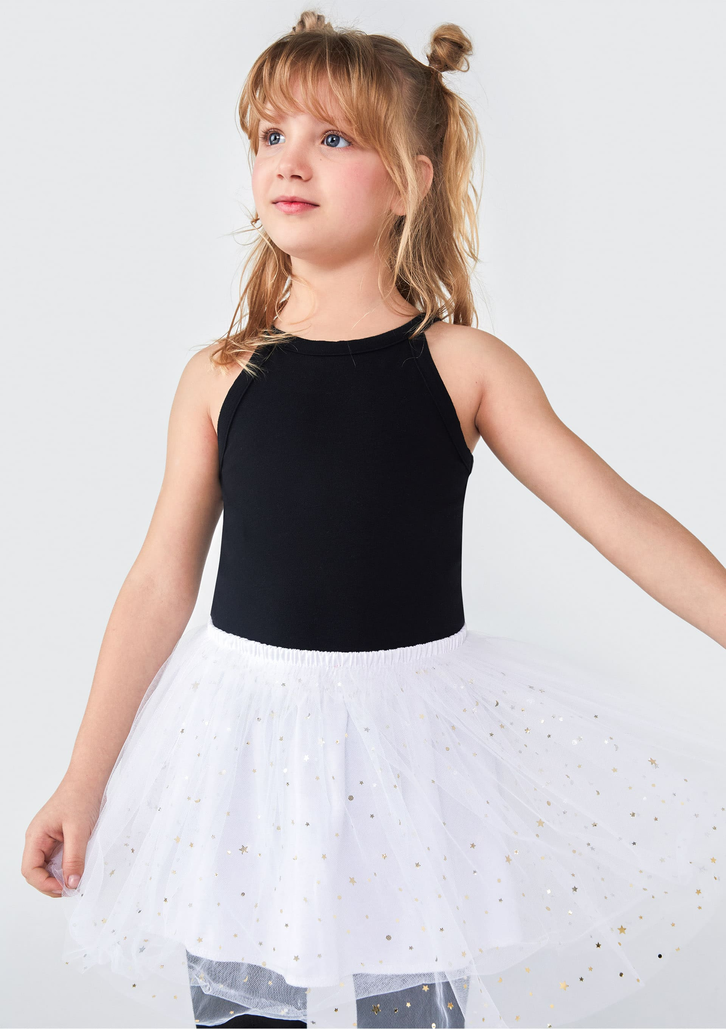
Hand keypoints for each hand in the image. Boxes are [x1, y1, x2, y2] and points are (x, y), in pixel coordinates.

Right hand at [22, 779, 101, 897]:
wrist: (89, 779)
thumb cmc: (81, 797)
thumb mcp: (79, 831)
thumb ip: (74, 858)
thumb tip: (71, 884)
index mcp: (36, 836)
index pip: (30, 870)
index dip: (44, 884)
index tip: (64, 889)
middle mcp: (38, 840)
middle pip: (36, 872)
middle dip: (51, 884)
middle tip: (72, 889)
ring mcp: (48, 840)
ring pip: (48, 867)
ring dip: (59, 877)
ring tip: (76, 882)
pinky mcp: (59, 838)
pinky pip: (58, 859)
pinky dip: (66, 867)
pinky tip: (78, 869)